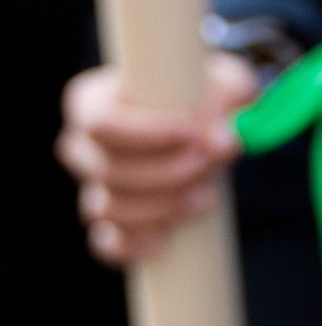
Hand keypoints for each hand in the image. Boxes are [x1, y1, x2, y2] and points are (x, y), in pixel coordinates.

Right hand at [55, 53, 256, 265]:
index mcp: (93, 102)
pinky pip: (107, 244)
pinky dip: (133, 245)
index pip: (101, 123)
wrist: (203, 124)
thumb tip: (224, 141)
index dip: (146, 134)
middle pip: (108, 170)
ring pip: (109, 208)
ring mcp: (94, 187)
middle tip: (212, 163)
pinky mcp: (112, 223)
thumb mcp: (223, 80)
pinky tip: (164, 239)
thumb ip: (233, 94)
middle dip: (167, 173)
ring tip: (207, 194)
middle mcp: (84, 146)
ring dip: (163, 206)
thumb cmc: (203, 94)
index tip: (193, 135)